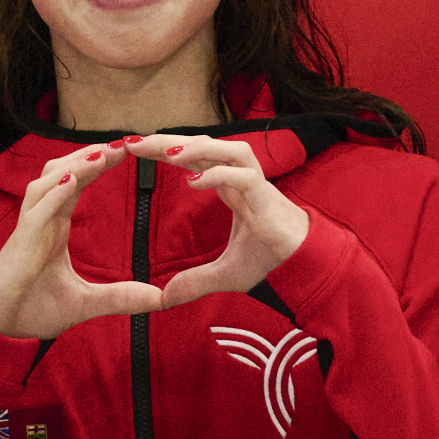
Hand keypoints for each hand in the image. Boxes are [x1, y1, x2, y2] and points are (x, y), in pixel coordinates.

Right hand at [0, 143, 165, 338]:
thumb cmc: (32, 309)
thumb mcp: (86, 302)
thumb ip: (121, 297)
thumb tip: (159, 299)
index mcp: (54, 227)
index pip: (77, 184)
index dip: (97, 164)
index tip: (126, 150)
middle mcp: (41, 220)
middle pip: (62, 172)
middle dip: (89, 155)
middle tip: (123, 143)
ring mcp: (28, 230)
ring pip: (47, 183)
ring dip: (73, 166)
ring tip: (102, 153)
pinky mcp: (20, 245)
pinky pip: (35, 213)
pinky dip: (53, 195)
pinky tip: (72, 181)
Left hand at [135, 134, 311, 307]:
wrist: (303, 263)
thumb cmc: (270, 257)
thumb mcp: (225, 274)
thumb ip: (195, 281)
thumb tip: (165, 298)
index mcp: (229, 186)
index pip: (194, 159)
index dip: (165, 150)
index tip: (135, 147)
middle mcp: (240, 178)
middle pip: (203, 146)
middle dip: (170, 142)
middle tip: (135, 141)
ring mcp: (255, 184)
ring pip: (227, 150)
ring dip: (197, 148)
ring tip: (166, 153)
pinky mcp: (266, 198)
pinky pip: (243, 177)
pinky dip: (219, 175)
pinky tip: (194, 182)